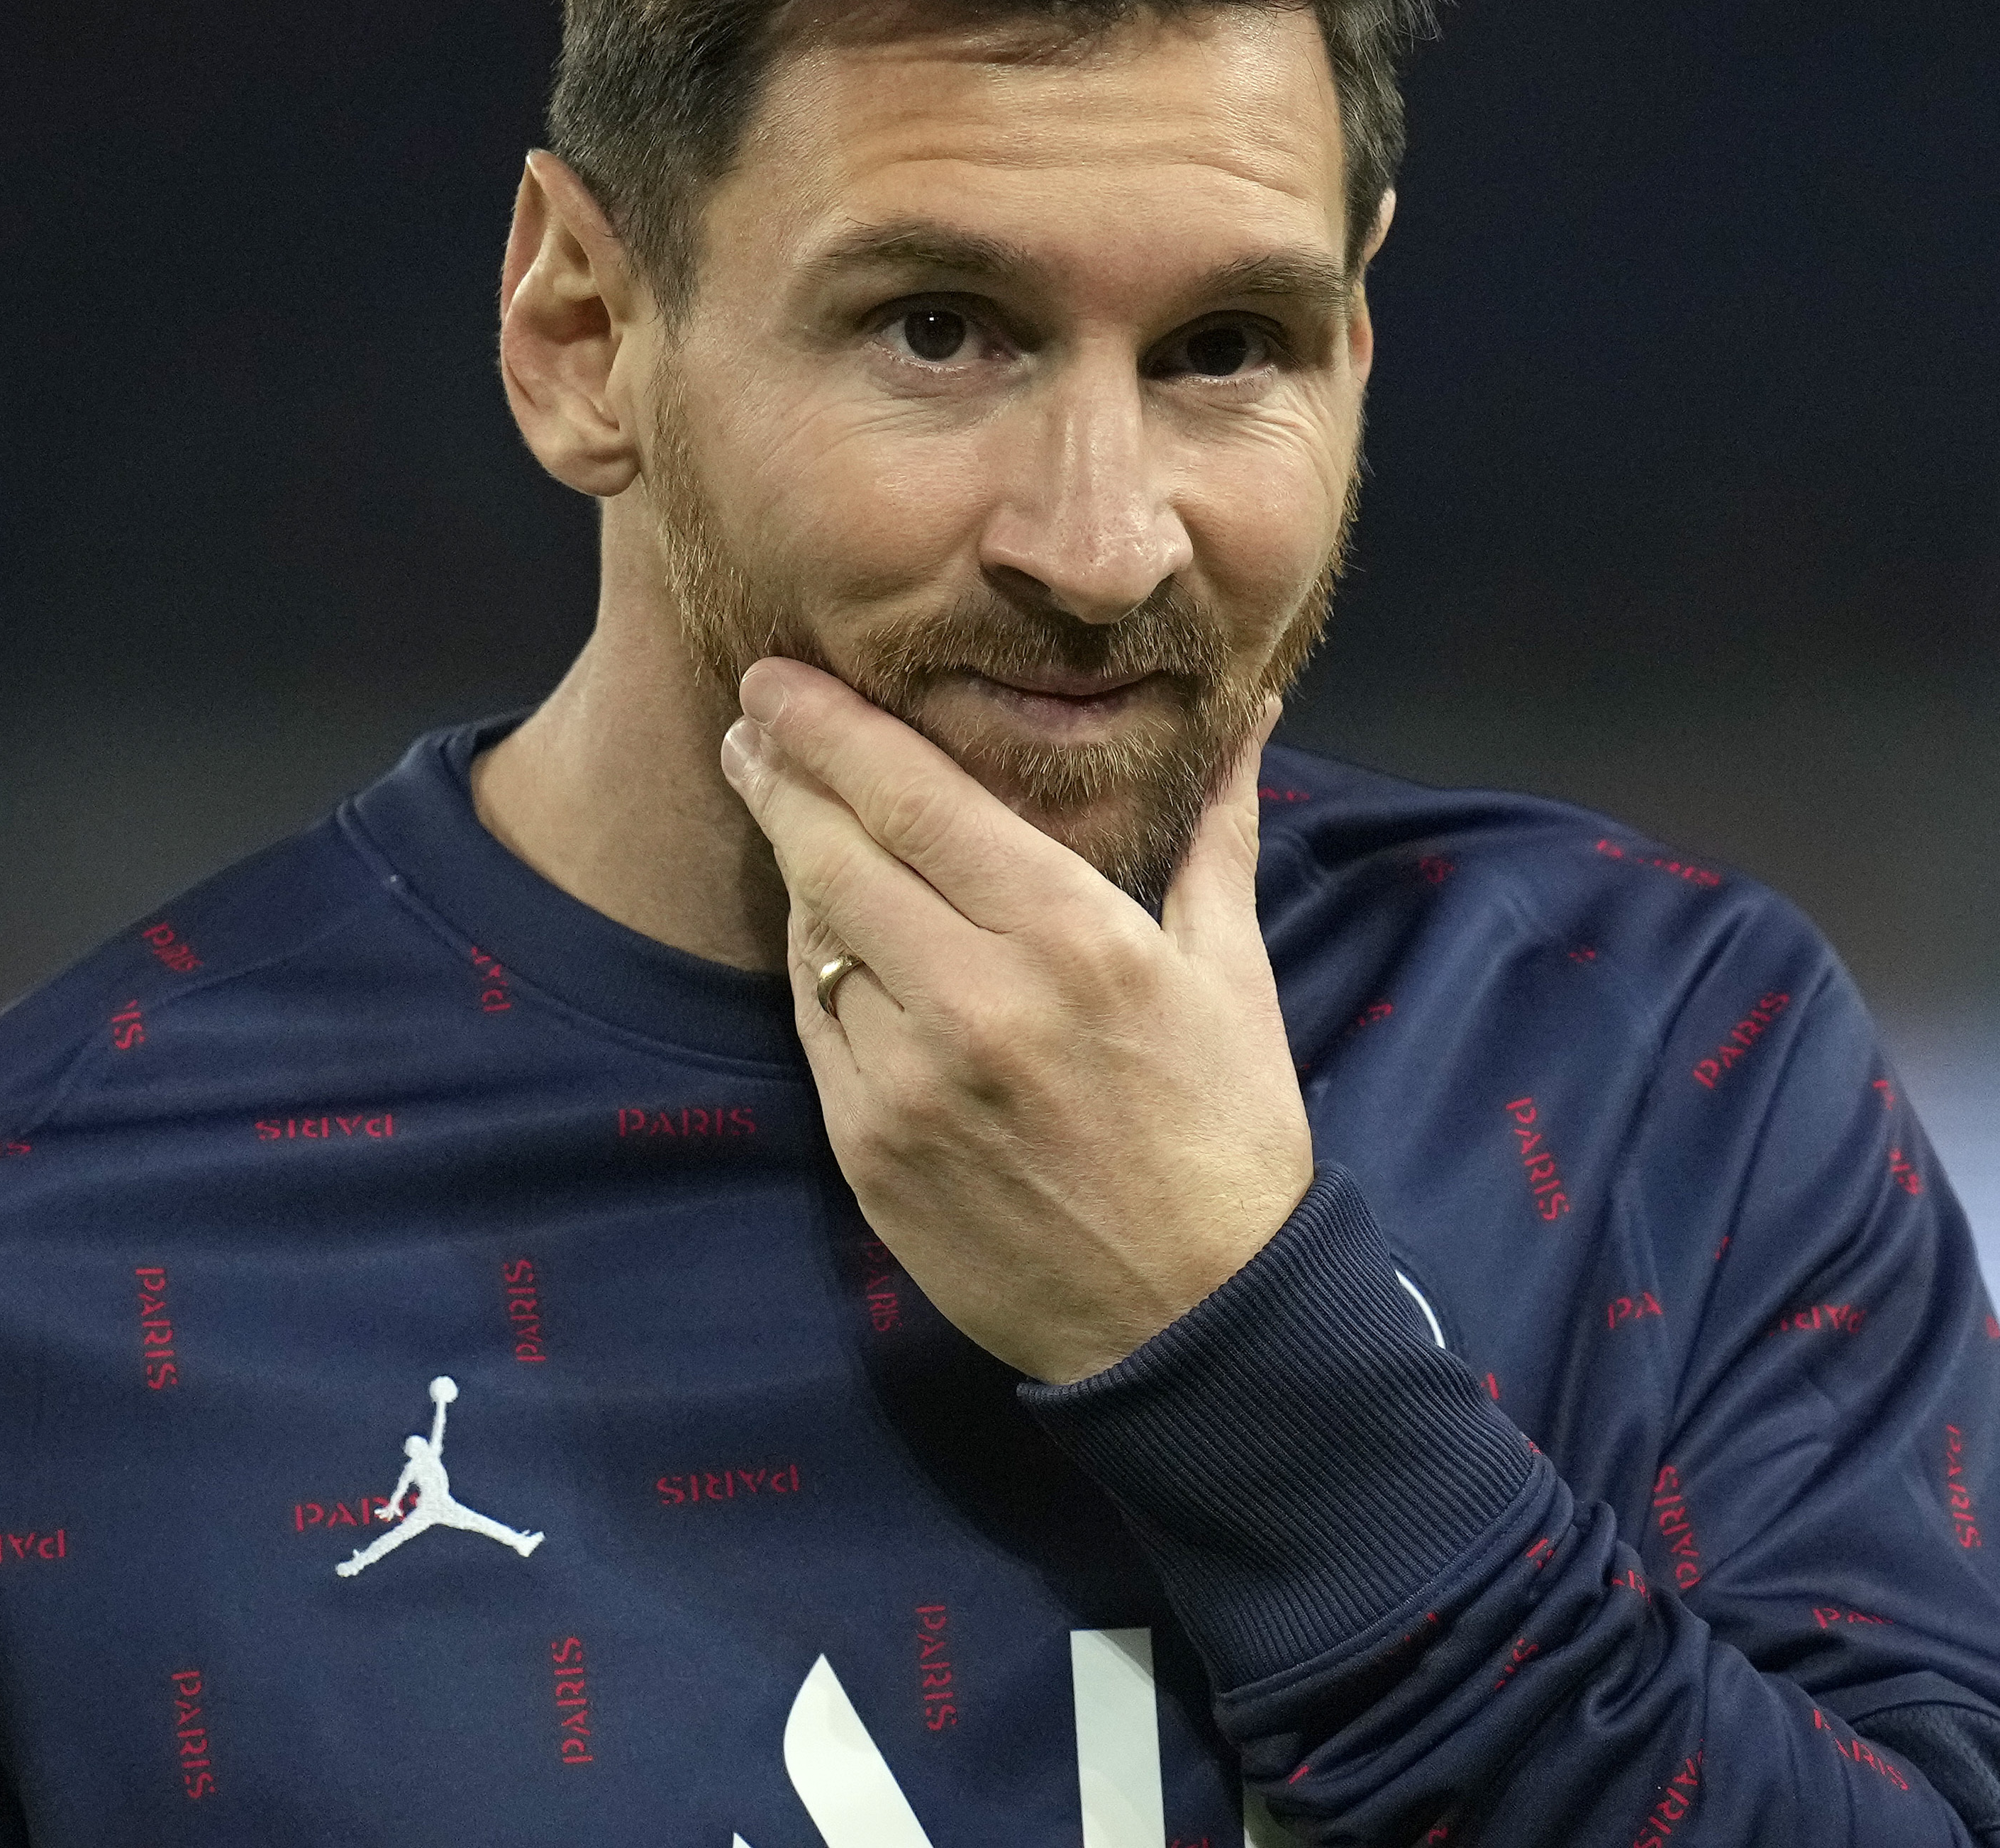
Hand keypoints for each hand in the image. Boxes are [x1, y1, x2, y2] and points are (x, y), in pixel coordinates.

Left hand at [720, 659, 1312, 1383]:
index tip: (777, 678)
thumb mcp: (1232, 973)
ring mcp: (910, 1082)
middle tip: (750, 724)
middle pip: (835, 851)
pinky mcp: (869, 1152)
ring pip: (815, 938)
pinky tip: (833, 941)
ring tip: (792, 817)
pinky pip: (815, 1027)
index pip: (914, 797)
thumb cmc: (1226, 1134)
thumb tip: (1249, 718)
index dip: (829, 726)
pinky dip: (819, 973)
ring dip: (799, 872)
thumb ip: (1218, 833)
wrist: (1195, 1320)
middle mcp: (978, 1000)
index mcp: (1074, 938)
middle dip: (780, 774)